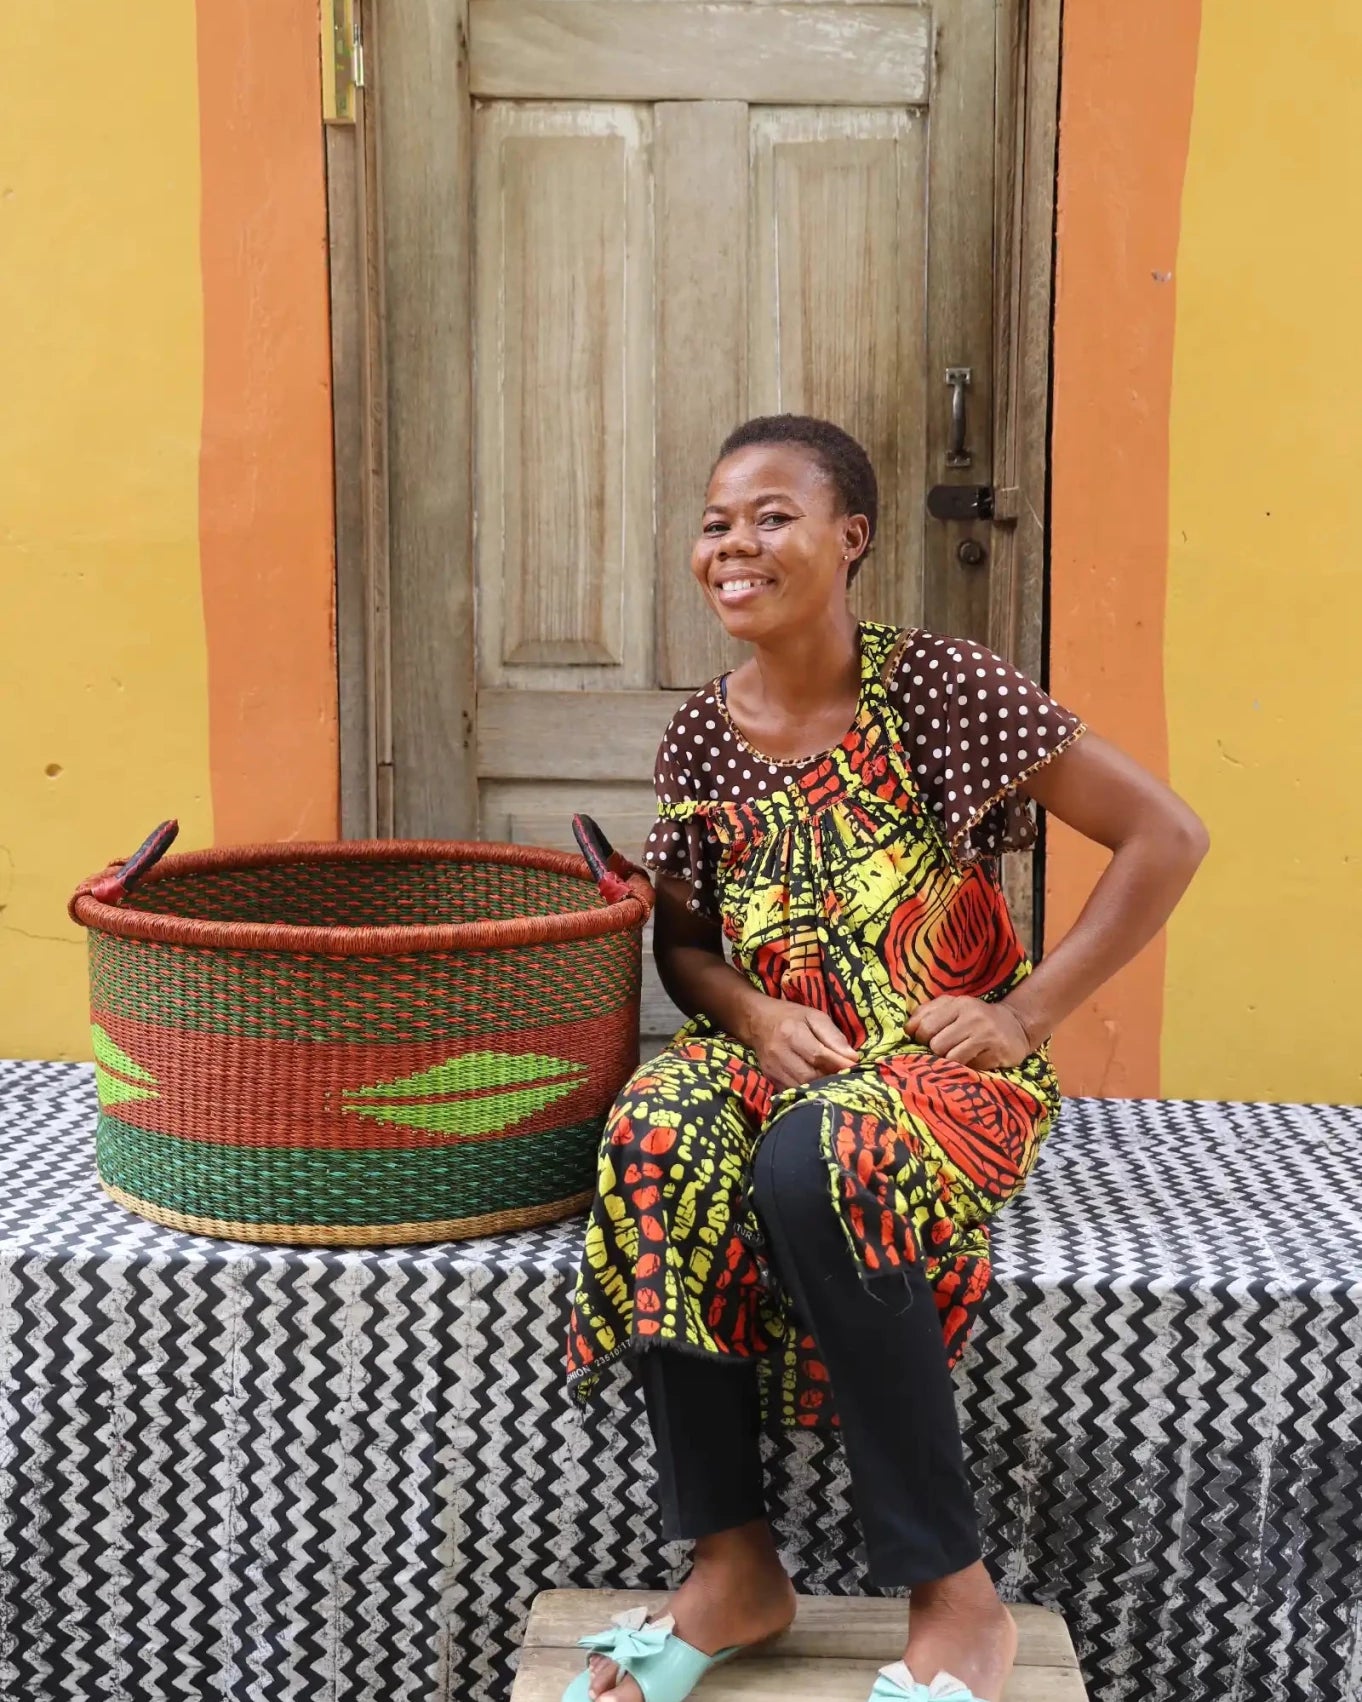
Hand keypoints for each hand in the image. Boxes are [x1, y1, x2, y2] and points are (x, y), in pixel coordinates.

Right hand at [744, 999, 859, 1088]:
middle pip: (810, 1075)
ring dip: (821, 1087)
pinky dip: (808, 1092)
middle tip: (846, 1077)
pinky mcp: (771, 1079)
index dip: (839, 1064)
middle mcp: (780, 1053)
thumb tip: (852, 1058)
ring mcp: (773, 1069)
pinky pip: (793, 1092)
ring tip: (834, 1083)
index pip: (819, 1055)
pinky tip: (818, 1087)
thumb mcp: (815, 1017)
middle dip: (831, 1078)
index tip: (855, 1068)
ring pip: (802, 1087)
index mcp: (792, 1033)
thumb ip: (833, 1036)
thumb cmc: (791, 1017)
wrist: (757, 1022)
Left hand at [906, 996, 1034, 1069]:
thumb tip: (907, 1029)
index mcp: (957, 1003)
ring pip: (950, 1058)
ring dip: (951, 1061)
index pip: (924, 1027)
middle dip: (937, 1052)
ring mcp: (985, 1034)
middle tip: (947, 1049)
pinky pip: (969, 1067)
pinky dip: (968, 1067)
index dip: (921, 1039)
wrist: (1017, 1025)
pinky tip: (976, 1058)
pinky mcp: (997, 1052)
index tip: (929, 1040)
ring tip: (961, 1055)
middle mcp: (972, 1016)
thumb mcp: (953, 1007)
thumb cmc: (976, 1018)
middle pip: (936, 1045)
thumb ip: (928, 1013)